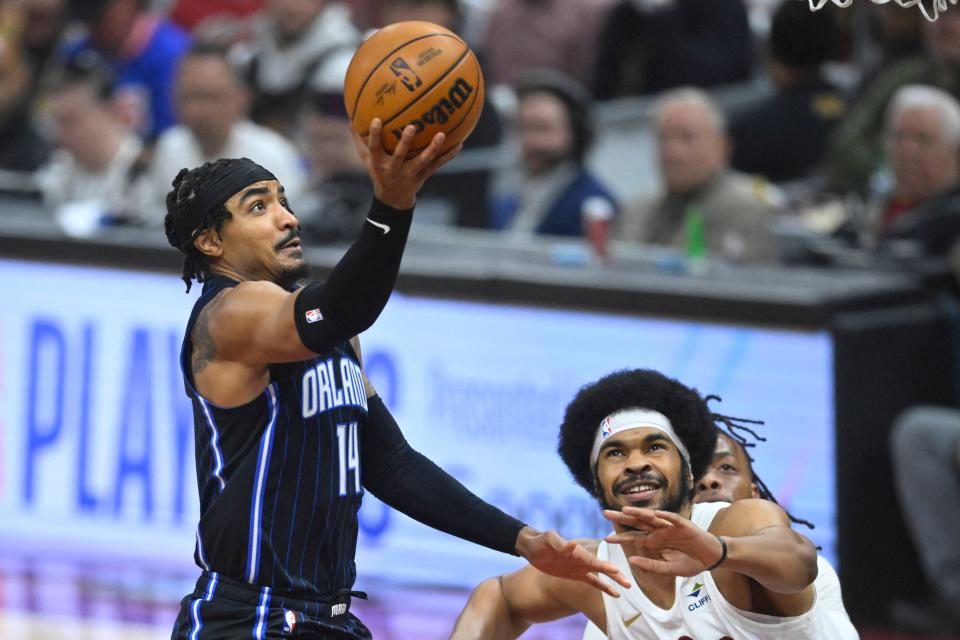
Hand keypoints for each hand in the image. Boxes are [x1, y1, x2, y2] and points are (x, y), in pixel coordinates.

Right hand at [352, 119, 461, 209]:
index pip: (375, 147)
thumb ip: (359, 139)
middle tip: (412, 127)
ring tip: (441, 135)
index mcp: (380, 162)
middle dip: (405, 142)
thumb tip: (350, 117)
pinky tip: (459, 145)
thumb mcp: (366, 158)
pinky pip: (437, 165)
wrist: (392, 198)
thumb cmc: (378, 171)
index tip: (377, 120)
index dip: (375, 135)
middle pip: (400, 155)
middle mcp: (395, 168)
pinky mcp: (423, 176)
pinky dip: (448, 156)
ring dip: (432, 149)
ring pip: (423, 161)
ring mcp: (410, 173)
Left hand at [514, 526, 630, 596]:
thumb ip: (559, 542)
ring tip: (628, 587)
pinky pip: (593, 582)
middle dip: (615, 574)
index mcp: (577, 551)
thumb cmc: (541, 541)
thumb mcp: (547, 540)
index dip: (604, 566)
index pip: (593, 560)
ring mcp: (581, 567)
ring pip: (602, 575)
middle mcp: (582, 559)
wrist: (533, 547)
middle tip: (629, 582)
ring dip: (614, 581)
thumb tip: (573, 543)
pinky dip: (605, 587)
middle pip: (602, 567)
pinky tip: (616, 594)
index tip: (616, 570)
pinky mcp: (577, 574)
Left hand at [603, 507, 723, 577]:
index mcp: (655, 541)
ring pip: (652, 518)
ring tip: (625, 510)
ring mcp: (671, 527)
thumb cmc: (690, 562)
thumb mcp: (669, 568)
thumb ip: (651, 565)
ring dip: (639, 513)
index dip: (620, 538)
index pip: (634, 538)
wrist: (711, 558)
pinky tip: (656, 514)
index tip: (605, 539)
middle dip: (622, 518)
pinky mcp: (685, 526)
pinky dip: (666, 516)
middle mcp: (660, 531)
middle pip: (638, 523)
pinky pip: (674, 519)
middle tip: (605, 513)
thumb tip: (631, 560)